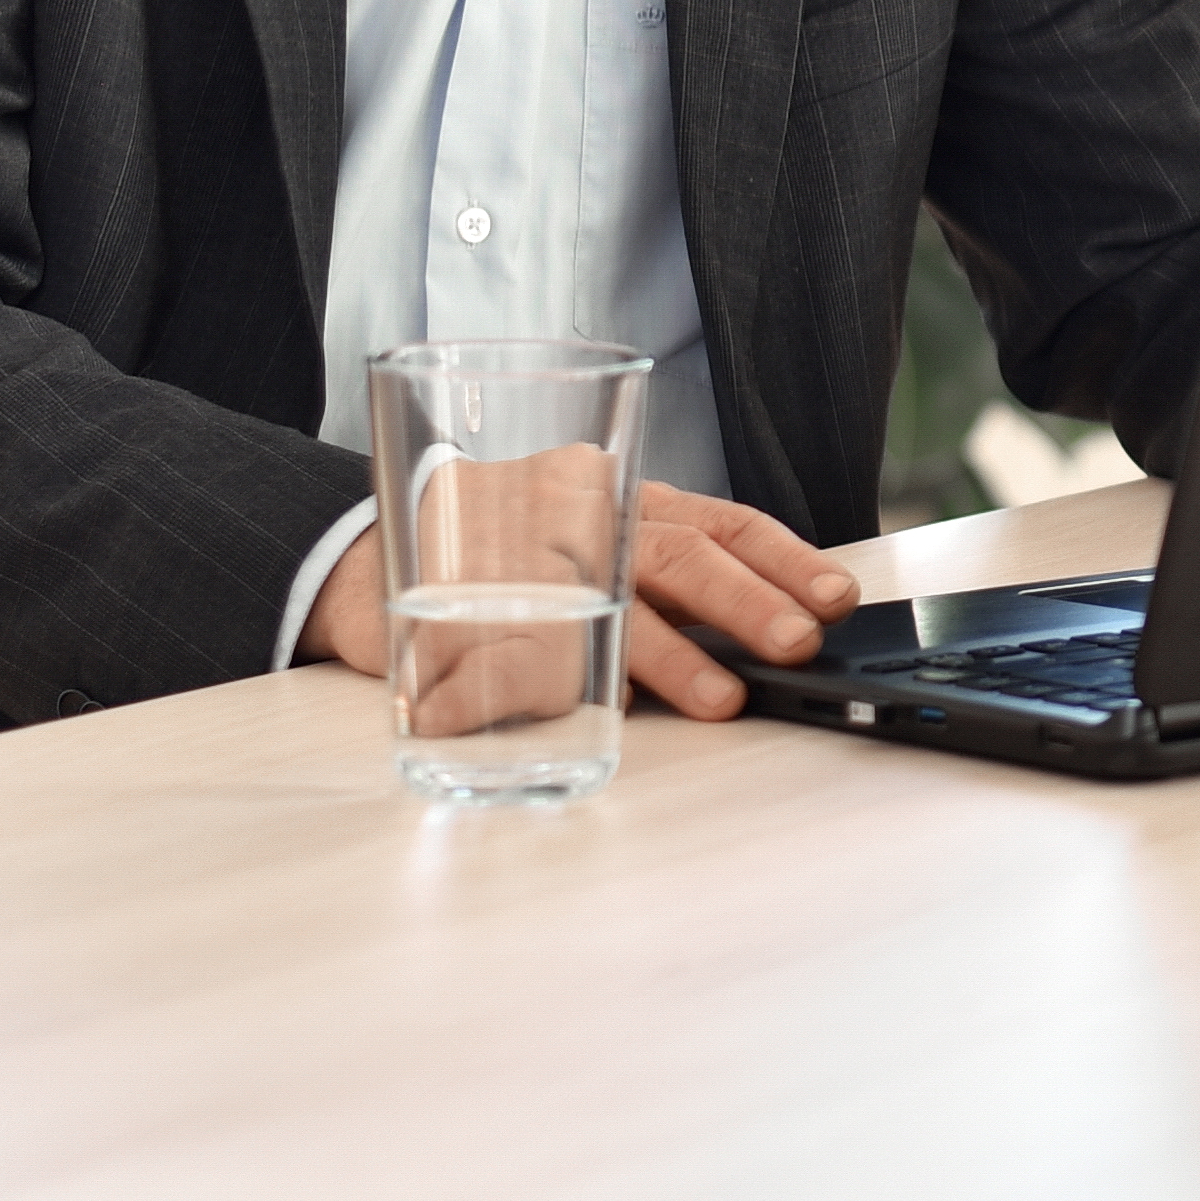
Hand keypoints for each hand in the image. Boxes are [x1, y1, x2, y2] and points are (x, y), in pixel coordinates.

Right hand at [303, 486, 867, 721]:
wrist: (362, 554)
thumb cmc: (505, 549)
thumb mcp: (592, 539)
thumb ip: (666, 578)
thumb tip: (778, 624)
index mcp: (620, 496)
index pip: (716, 519)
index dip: (782, 557)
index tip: (837, 595)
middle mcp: (575, 516)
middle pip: (673, 553)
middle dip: (743, 602)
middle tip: (794, 643)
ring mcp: (513, 563)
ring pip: (602, 601)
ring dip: (666, 655)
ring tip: (718, 696)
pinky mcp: (451, 611)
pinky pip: (513, 645)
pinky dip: (560, 678)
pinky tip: (602, 704)